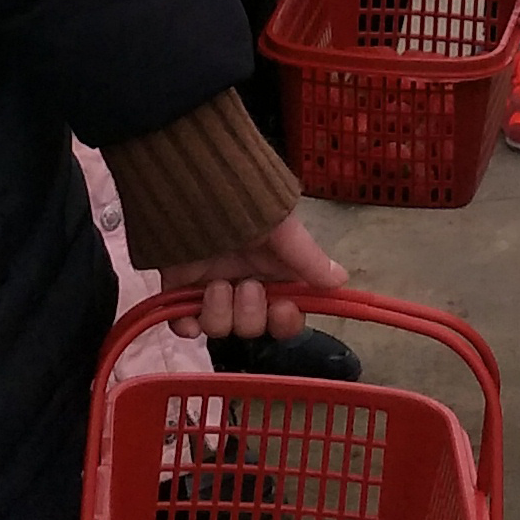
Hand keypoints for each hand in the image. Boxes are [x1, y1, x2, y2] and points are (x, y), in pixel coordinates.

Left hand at [162, 212, 347, 342]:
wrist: (189, 190)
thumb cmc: (239, 201)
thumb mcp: (280, 227)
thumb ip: (308, 258)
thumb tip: (340, 279)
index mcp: (272, 273)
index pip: (285, 315)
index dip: (285, 320)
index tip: (280, 307)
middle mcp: (243, 285)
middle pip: (253, 326)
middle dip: (250, 312)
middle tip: (245, 286)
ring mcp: (210, 289)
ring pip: (220, 328)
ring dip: (219, 311)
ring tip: (214, 284)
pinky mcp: (178, 290)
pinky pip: (186, 325)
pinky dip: (186, 324)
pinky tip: (188, 316)